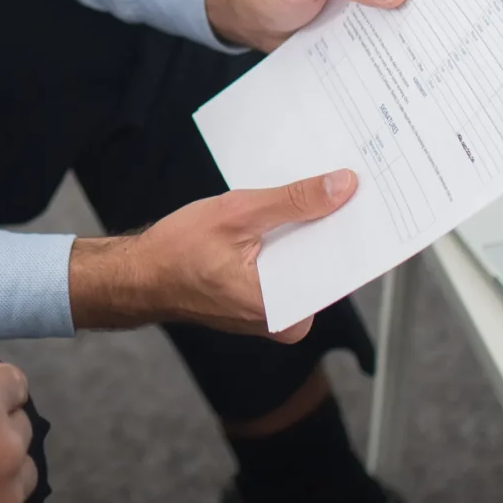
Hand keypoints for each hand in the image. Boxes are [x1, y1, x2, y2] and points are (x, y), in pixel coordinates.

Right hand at [68, 170, 358, 339]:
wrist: (138, 277)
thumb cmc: (176, 253)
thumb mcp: (239, 215)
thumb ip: (295, 201)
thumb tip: (342, 187)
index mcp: (285, 308)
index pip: (337, 263)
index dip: (350, 224)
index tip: (363, 193)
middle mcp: (286, 320)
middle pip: (324, 261)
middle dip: (328, 223)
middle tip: (340, 182)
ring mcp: (276, 315)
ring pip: (307, 262)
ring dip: (307, 230)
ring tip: (309, 195)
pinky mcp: (265, 304)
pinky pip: (290, 267)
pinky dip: (288, 242)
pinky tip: (283, 217)